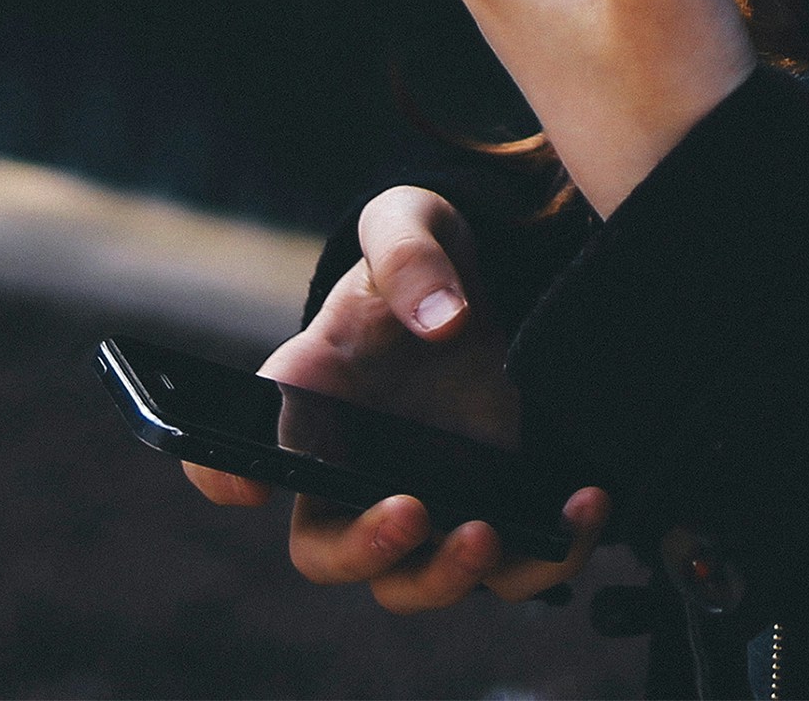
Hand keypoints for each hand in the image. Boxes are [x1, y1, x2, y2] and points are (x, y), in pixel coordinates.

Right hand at [178, 185, 610, 609]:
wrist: (494, 284)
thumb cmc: (424, 259)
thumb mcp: (411, 223)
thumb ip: (410, 253)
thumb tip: (441, 319)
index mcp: (307, 399)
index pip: (230, 453)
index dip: (222, 477)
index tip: (249, 487)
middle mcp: (351, 469)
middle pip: (327, 552)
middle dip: (364, 551)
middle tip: (413, 511)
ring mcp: (423, 500)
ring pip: (413, 584)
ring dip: (445, 578)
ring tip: (492, 534)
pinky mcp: (493, 510)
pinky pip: (517, 567)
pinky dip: (551, 553)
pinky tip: (586, 504)